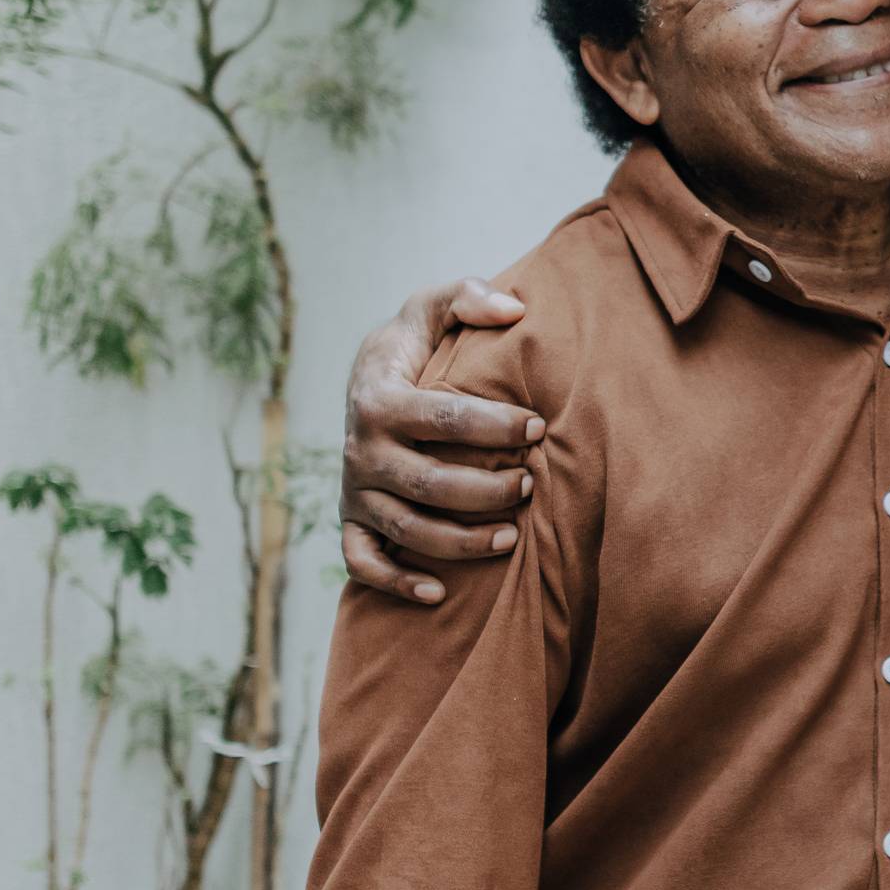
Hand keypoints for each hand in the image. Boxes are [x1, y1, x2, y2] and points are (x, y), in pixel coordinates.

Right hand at [339, 277, 543, 604]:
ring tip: (511, 538)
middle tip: (530, 484)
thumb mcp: (430, 308)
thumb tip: (514, 309)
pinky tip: (439, 593)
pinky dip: (397, 583)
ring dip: (461, 542)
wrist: (362, 383)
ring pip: (407, 530)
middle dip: (486, 489)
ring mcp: (356, 492)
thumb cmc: (413, 348)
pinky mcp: (352, 522)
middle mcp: (362, 451)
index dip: (494, 425)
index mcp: (379, 398)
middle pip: (430, 484)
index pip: (443, 417)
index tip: (536, 427)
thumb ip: (467, 296)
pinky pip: (364, 563)